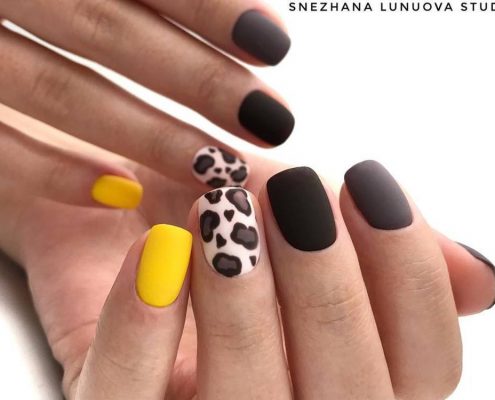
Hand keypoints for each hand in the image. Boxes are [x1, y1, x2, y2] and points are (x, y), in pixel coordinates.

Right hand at [0, 0, 293, 192]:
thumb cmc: (41, 0)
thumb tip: (242, 9)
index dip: (207, 5)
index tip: (273, 41)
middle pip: (103, 28)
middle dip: (197, 78)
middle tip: (272, 118)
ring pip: (56, 89)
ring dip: (147, 134)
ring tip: (218, 164)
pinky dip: (50, 170)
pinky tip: (119, 194)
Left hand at [1, 151, 492, 398]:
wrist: (114, 211)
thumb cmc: (212, 216)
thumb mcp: (298, 222)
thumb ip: (378, 255)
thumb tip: (479, 275)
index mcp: (343, 377)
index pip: (422, 366)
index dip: (410, 273)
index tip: (368, 183)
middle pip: (348, 394)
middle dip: (327, 283)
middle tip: (293, 192)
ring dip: (243, 298)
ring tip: (222, 206)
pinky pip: (126, 398)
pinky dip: (142, 322)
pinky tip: (158, 247)